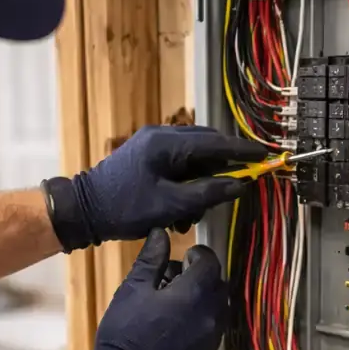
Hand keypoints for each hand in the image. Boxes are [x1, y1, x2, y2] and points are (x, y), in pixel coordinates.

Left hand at [43, 125, 266, 250]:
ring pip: (194, 158)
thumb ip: (208, 193)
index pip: (216, 143)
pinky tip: (180, 210)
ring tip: (191, 214)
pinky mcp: (147, 155)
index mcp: (167, 143)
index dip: (243, 152)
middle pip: (206, 147)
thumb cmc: (124, 208)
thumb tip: (239, 185)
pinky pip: (178, 164)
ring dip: (201, 183)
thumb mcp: (170, 206)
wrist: (83, 209)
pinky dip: (186, 184)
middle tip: (230, 192)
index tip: (265, 156)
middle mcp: (161, 135)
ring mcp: (153, 143)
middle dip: (220, 171)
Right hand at [69, 229, 227, 349]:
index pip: (210, 261)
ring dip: (204, 297)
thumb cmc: (126, 334)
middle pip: (219, 283)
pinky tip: (178, 323)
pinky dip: (203, 319)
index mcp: (194, 293)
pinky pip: (214, 328)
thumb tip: (160, 234)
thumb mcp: (134, 289)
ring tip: (176, 301)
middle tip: (177, 277)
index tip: (184, 256)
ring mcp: (213, 337)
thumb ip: (152, 259)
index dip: (198, 254)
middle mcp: (211, 314)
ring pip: (219, 307)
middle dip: (202, 275)